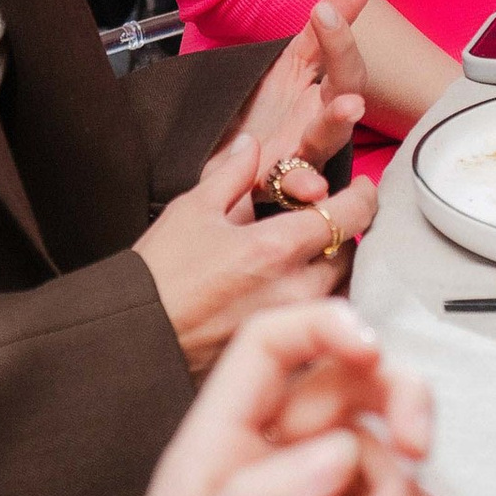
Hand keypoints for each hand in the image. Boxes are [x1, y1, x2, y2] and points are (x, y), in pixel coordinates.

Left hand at [65, 305, 432, 495]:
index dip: (327, 325)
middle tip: (424, 447)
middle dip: (394, 403)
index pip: (272, 347)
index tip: (377, 353)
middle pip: (339, 390)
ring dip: (398, 491)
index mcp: (212, 452)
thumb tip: (338, 453)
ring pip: (366, 456)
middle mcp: (250, 467)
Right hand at [136, 126, 376, 372]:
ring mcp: (291, 325)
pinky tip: (297, 298)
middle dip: (344, 235)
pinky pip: (319, 323)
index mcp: (275, 247)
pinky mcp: (282, 350)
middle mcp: (295, 289)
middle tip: (328, 224)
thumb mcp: (191, 211)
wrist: (132, 339)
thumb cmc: (157, 275)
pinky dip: (319, 306)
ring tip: (312, 260)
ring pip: (340, 291)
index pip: (349, 216)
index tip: (362, 189)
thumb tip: (252, 145)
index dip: (363, 197)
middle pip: (350, 255)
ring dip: (334, 271)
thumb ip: (231, 174)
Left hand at [241, 0, 375, 209]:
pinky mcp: (270, 184)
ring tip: (345, 116)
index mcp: (324, 96)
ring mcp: (298, 158)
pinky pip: (290, 188)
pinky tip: (309, 188)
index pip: (344, 68)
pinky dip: (302, 188)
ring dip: (331, 135)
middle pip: (340, 112)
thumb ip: (332, 20)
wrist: (225, 154)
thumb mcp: (296, 59)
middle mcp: (318, 129)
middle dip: (346, 102)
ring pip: (321, 148)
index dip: (339, 41)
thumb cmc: (270, 110)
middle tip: (353, 97)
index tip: (324, 10)